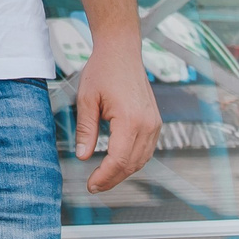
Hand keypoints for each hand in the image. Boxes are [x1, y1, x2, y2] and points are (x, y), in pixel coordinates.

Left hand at [73, 44, 159, 192]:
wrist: (121, 51)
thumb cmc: (102, 70)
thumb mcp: (86, 99)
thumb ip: (86, 129)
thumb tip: (83, 157)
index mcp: (130, 120)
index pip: (119, 159)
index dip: (105, 176)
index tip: (91, 185)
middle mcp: (147, 124)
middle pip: (132, 164)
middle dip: (113, 179)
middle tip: (94, 186)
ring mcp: (154, 123)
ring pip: (142, 160)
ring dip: (123, 172)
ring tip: (103, 177)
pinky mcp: (155, 121)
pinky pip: (146, 150)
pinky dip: (133, 160)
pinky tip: (117, 162)